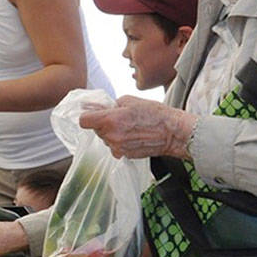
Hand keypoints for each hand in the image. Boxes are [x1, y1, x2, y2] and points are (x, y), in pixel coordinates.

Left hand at [78, 96, 195, 159]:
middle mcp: (111, 136)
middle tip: (118, 118)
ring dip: (112, 133)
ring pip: (105, 139)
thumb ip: (111, 105)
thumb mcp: (130, 100)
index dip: (88, 116)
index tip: (94, 114)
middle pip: (95, 130)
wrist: (173, 132)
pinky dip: (120, 141)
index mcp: (110, 120)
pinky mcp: (124, 155)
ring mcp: (117, 147)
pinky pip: (115, 147)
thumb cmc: (155, 114)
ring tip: (129, 127)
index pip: (83, 121)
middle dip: (103, 123)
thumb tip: (98, 107)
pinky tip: (133, 136)